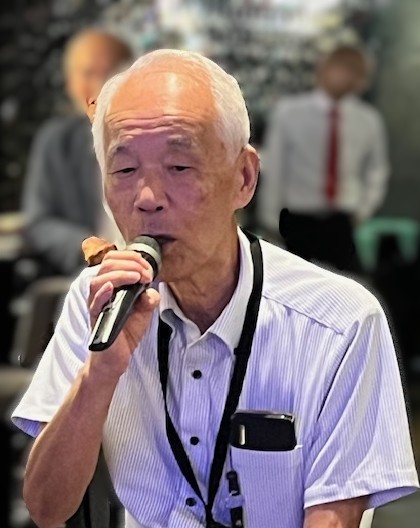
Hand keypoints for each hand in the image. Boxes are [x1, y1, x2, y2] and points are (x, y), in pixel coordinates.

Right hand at [87, 249, 159, 377]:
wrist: (117, 358)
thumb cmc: (126, 332)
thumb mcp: (144, 312)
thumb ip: (148, 298)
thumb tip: (151, 291)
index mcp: (111, 286)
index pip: (114, 260)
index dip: (131, 257)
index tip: (148, 268)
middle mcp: (100, 292)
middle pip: (106, 265)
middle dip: (129, 263)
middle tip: (145, 273)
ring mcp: (96, 305)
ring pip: (98, 280)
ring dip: (119, 274)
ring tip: (136, 277)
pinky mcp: (96, 319)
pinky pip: (94, 303)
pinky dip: (102, 293)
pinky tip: (112, 287)